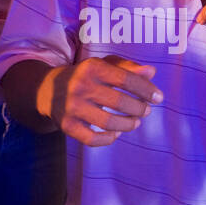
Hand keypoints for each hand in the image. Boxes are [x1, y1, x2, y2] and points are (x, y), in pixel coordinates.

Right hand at [40, 55, 161, 145]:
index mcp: (92, 67)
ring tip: (136, 122)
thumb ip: (128, 67)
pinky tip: (116, 134)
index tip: (158, 97)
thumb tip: (152, 72)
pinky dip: (108, 139)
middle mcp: (80, 86)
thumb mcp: (103, 65)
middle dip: (139, 108)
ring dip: (128, 125)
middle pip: (120, 102)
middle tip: (146, 111)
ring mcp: (72, 107)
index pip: (126, 79)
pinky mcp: (66, 125)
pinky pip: (92, 139)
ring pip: (108, 123)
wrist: (47, 90)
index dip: (146, 90)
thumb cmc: (85, 76)